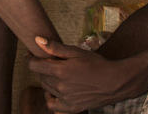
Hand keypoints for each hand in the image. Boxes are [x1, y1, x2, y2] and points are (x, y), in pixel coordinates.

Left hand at [28, 37, 147, 110]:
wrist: (115, 82)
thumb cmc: (97, 64)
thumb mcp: (76, 51)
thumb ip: (55, 47)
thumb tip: (37, 39)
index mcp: (59, 70)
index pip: (33, 65)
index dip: (32, 58)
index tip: (34, 55)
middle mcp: (60, 86)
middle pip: (40, 76)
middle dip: (43, 68)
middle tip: (53, 62)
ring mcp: (65, 99)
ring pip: (46, 89)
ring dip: (48, 81)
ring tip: (59, 74)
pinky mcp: (71, 108)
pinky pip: (53, 105)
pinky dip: (51, 98)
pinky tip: (57, 91)